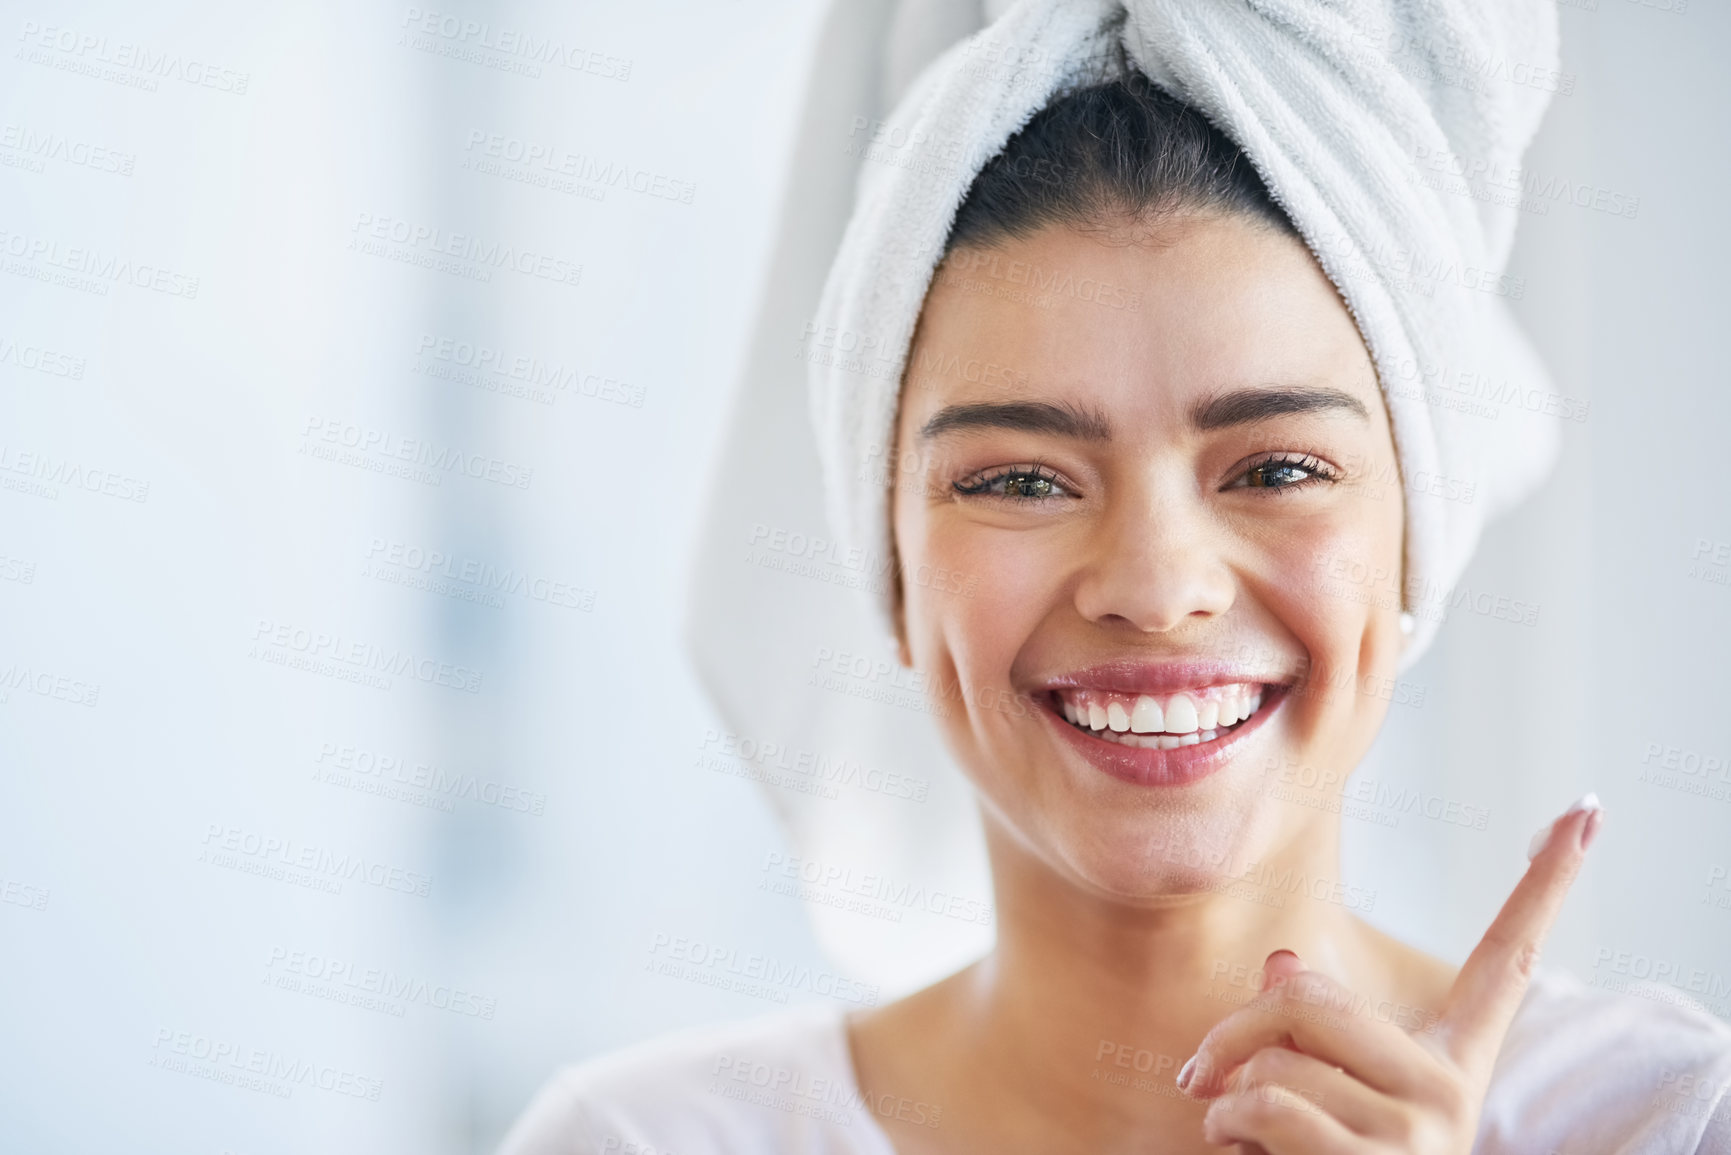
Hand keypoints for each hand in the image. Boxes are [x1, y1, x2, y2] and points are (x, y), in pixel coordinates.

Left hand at [1177, 798, 1603, 1152]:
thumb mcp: (1324, 1093)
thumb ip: (1310, 1029)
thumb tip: (1278, 964)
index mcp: (1452, 1059)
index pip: (1509, 957)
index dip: (1547, 883)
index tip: (1586, 808)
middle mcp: (1451, 1091)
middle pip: (1311, 995)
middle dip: (1236, 1027)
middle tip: (1204, 1067)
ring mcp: (1421, 1137)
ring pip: (1274, 1060)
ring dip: (1223, 1098)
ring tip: (1239, 1135)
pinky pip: (1265, 1111)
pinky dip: (1224, 1129)